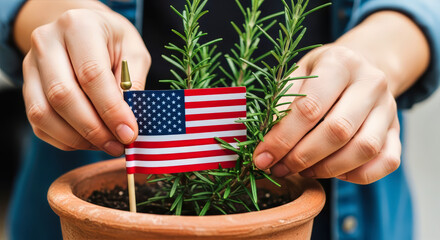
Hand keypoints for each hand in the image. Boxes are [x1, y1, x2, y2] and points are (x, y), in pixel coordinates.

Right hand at [22, 8, 150, 155]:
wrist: (84, 29)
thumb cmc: (113, 41)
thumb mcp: (134, 53)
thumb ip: (132, 84)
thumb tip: (126, 123)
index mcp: (78, 27)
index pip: (91, 75)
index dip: (111, 110)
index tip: (129, 133)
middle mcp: (47, 43)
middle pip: (62, 96)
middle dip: (93, 129)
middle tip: (118, 145)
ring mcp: (31, 66)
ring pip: (44, 113)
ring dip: (77, 138)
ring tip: (107, 145)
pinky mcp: (26, 87)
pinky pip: (39, 123)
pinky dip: (65, 140)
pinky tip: (89, 141)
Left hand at [253, 45, 400, 183]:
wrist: (358, 67)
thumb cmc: (319, 74)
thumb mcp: (296, 75)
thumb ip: (280, 105)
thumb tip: (263, 146)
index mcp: (340, 62)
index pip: (310, 107)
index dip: (282, 138)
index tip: (262, 157)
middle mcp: (371, 82)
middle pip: (338, 131)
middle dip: (302, 156)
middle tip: (279, 168)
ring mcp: (389, 107)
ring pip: (364, 149)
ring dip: (327, 169)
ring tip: (302, 170)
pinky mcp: (398, 130)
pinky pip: (387, 162)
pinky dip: (358, 174)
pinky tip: (333, 171)